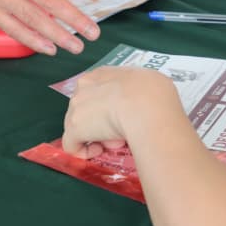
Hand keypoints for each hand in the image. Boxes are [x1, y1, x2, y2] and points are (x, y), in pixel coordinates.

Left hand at [61, 67, 178, 157]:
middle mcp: (84, 86)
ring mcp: (77, 106)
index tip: (122, 117)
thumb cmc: (153, 92)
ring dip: (98, 136)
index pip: (98, 93)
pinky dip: (84, 151)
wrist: (145, 103)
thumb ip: (136, 91)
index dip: (108, 108)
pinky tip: (100, 151)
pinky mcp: (74, 127)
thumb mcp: (147, 83)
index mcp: (102, 74)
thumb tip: (141, 102)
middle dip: (103, 123)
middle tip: (121, 132)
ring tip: (117, 140)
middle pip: (88, 110)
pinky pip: (72, 144)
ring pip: (81, 126)